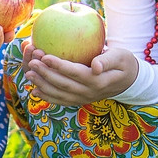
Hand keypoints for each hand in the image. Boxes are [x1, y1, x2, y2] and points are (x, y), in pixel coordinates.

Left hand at [21, 43, 138, 105]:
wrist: (129, 81)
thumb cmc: (123, 63)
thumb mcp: (121, 57)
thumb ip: (108, 60)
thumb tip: (96, 66)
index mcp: (98, 81)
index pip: (75, 72)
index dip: (59, 65)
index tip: (44, 56)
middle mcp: (89, 92)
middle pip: (63, 84)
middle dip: (46, 74)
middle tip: (32, 63)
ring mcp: (84, 99)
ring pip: (60, 95)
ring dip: (43, 85)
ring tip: (29, 75)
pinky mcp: (80, 101)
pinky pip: (62, 101)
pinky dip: (48, 97)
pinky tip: (35, 90)